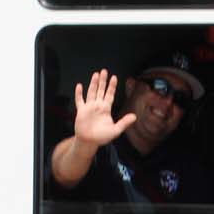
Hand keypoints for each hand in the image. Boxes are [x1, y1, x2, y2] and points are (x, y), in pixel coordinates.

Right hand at [49, 70, 135, 189]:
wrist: (89, 142)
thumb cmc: (101, 137)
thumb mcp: (116, 130)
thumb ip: (124, 122)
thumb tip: (134, 117)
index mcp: (106, 109)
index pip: (110, 95)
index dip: (112, 86)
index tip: (114, 77)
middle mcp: (98, 106)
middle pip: (101, 90)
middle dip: (103, 81)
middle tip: (104, 71)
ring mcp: (89, 107)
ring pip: (91, 92)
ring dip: (93, 83)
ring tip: (96, 74)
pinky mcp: (81, 111)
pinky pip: (79, 100)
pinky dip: (79, 93)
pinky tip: (79, 86)